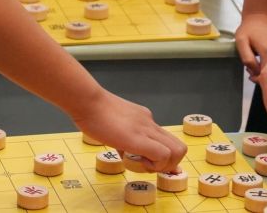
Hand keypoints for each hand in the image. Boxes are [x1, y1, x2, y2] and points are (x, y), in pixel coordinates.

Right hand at [71, 90, 186, 171]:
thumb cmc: (93, 112)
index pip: (169, 141)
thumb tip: (124, 151)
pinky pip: (161, 153)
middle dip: (169, 165)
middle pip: (179, 147)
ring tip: (141, 163)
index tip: (149, 163)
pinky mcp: (137, 137)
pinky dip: (153, 164)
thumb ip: (123, 137)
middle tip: (148, 165)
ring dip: (162, 166)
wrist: (87, 101)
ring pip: (176, 151)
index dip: (165, 158)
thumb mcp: (114, 125)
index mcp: (145, 120)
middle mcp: (150, 123)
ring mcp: (146, 128)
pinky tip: (135, 160)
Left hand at [235, 13, 266, 80]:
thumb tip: (254, 72)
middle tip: (252, 69)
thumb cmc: (249, 27)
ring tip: (258, 63)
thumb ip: (247, 59)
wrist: (260, 15)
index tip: (250, 73)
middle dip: (263, 76)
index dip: (257, 78)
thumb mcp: (241, 42)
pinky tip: (265, 60)